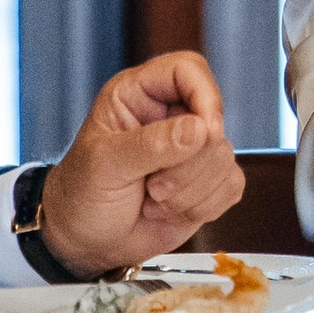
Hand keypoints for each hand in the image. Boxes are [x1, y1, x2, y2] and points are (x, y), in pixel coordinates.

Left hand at [39, 54, 243, 277]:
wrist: (86, 242)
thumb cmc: (82, 195)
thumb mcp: (104, 166)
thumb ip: (150, 145)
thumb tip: (199, 129)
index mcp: (139, 95)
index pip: (187, 69)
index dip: (204, 95)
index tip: (202, 132)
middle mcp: (171, 116)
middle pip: (213, 122)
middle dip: (187, 166)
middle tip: (152, 186)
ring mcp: (193, 150)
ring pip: (225, 158)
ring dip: (190, 192)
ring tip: (154, 200)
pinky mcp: (209, 181)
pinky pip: (231, 186)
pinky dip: (203, 206)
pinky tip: (171, 211)